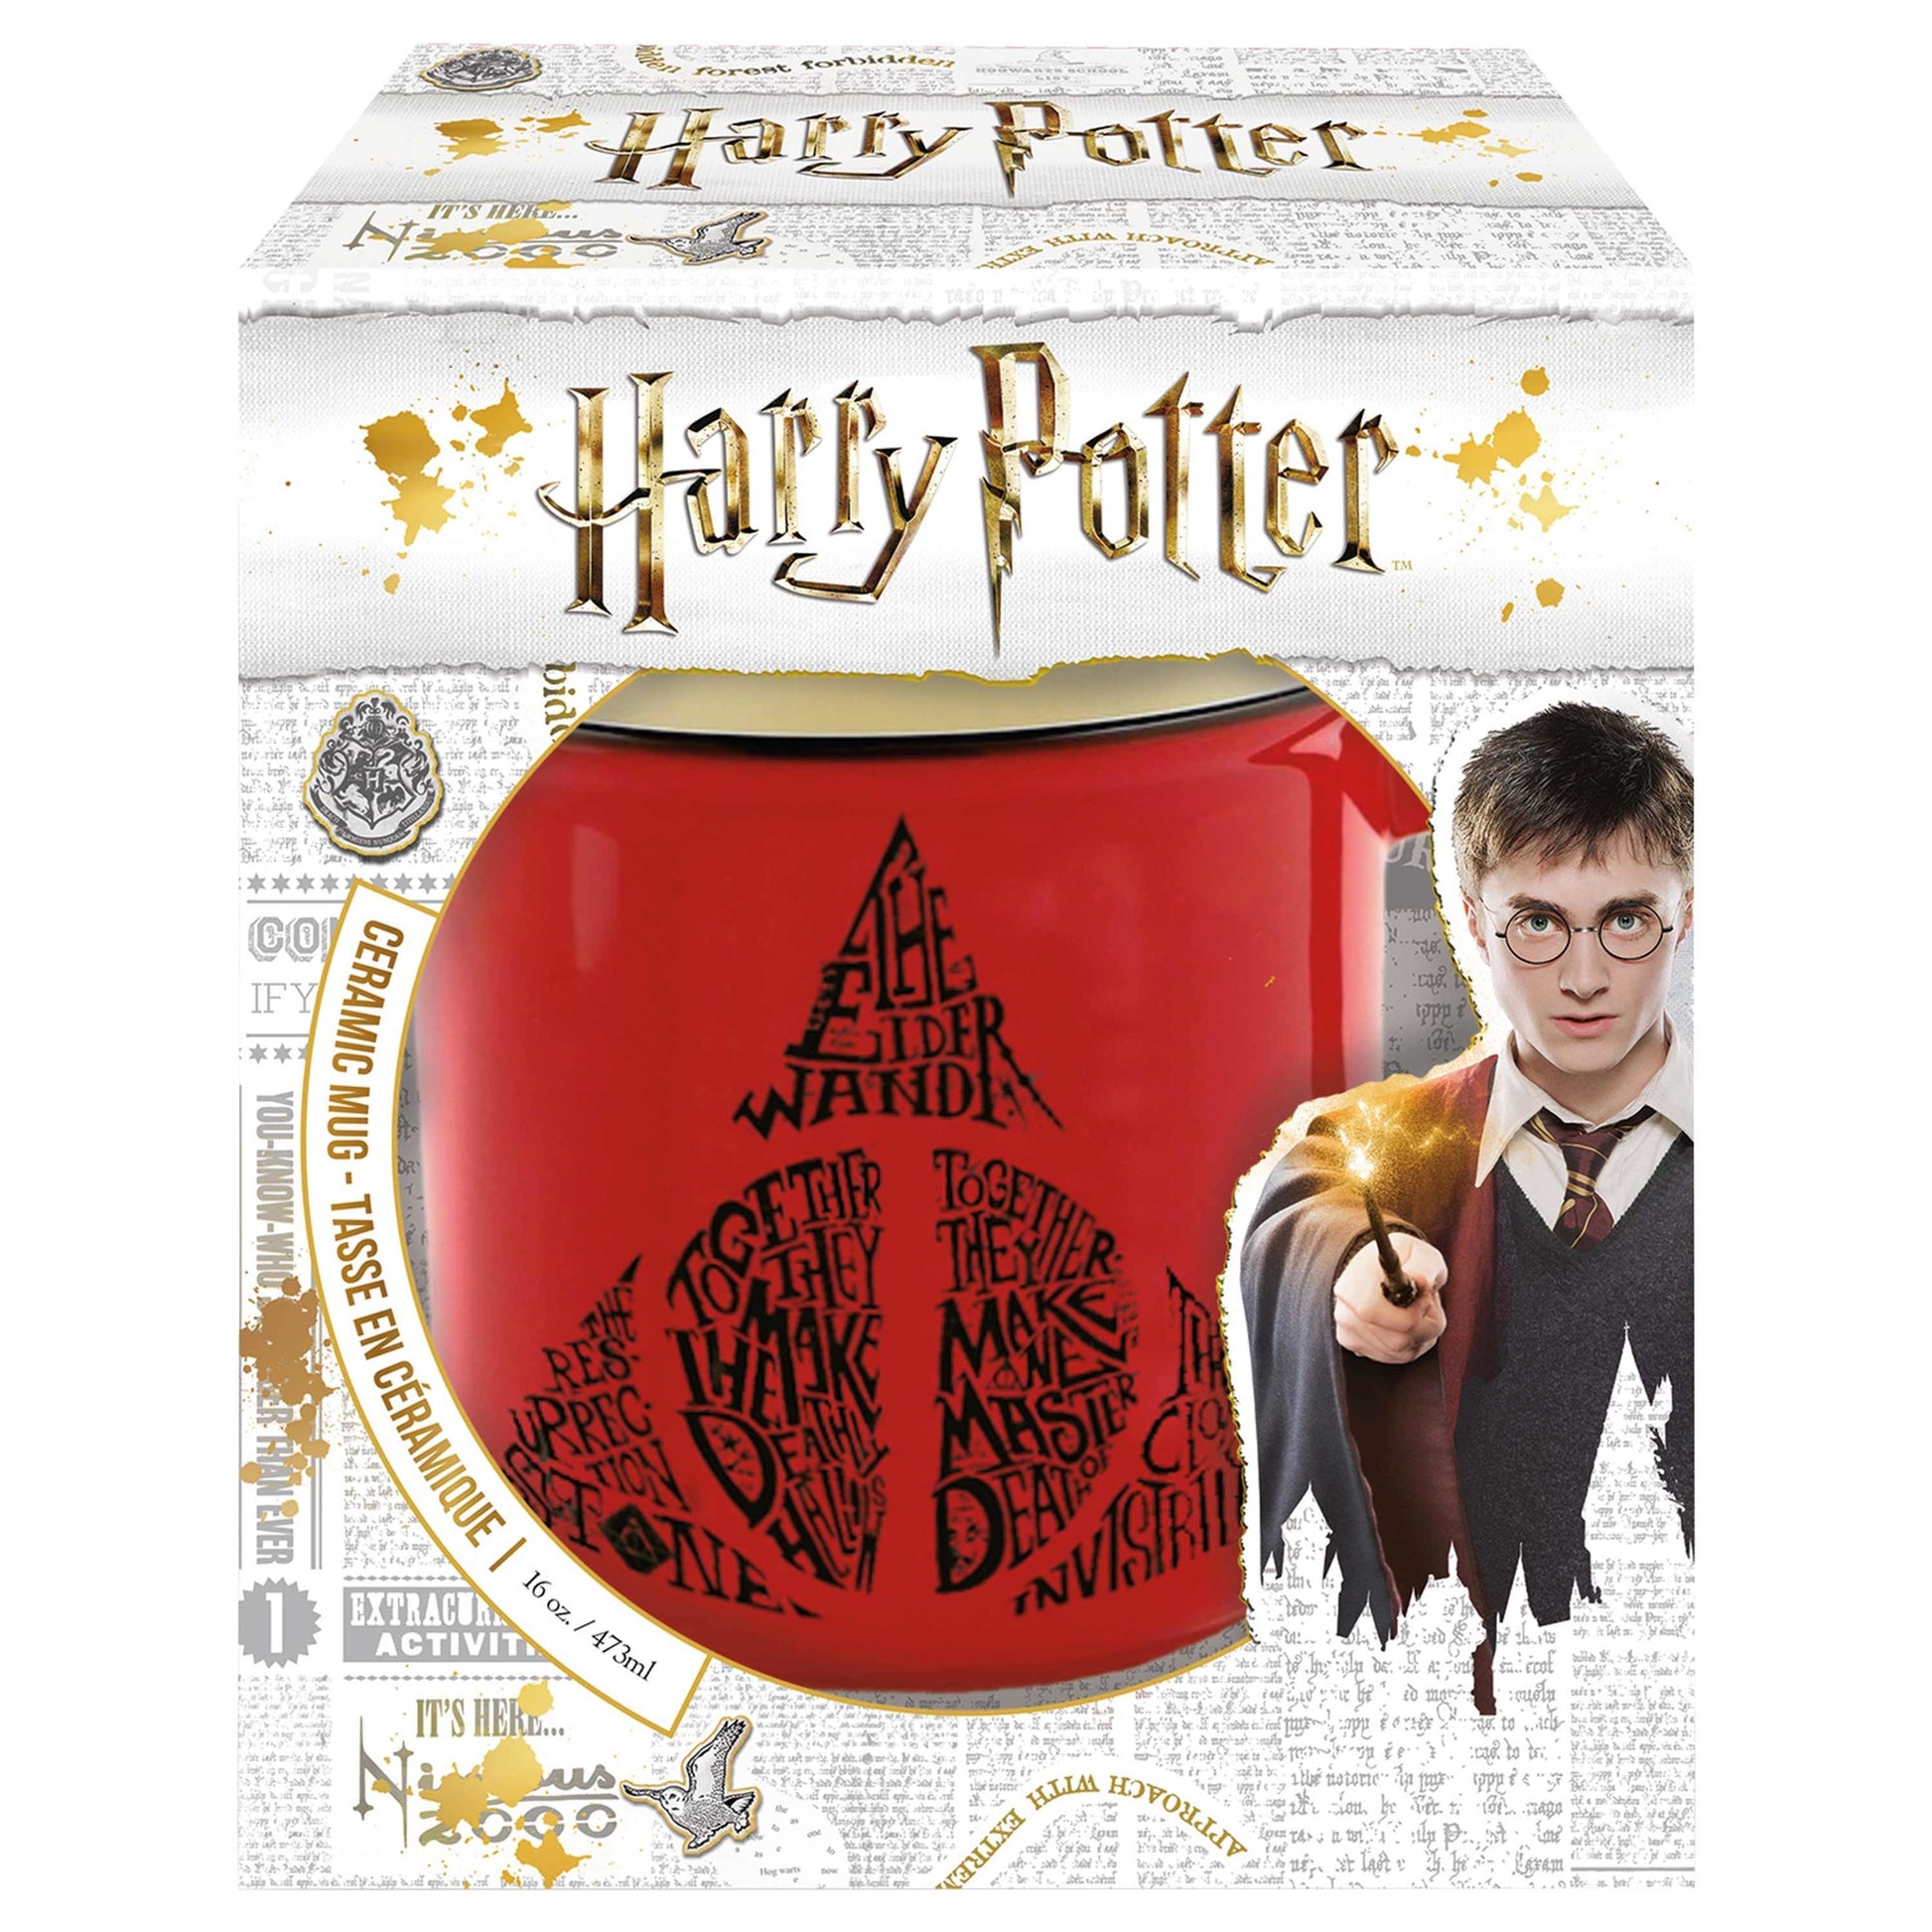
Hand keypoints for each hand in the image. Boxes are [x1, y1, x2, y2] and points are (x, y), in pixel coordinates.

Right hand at [1333, 1232, 1447, 1363]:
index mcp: (1354, 1282)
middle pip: (1397, 1340)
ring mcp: (1347, 1330)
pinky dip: (1410, 1345)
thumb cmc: (1406, 1260)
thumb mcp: (1422, 1253)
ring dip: (1421, 1335)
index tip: (1423, 1298)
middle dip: (1425, 1326)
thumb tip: (1420, 1281)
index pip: (1374, 1313)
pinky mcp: (1353, 1344)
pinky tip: (1408, 1324)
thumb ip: (1424, 1266)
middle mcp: (1344, 1309)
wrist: (1383, 1269)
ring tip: (1418, 1312)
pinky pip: (1393, 1357)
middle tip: (1426, 1304)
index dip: (1410, 1314)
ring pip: (1399, 1352)